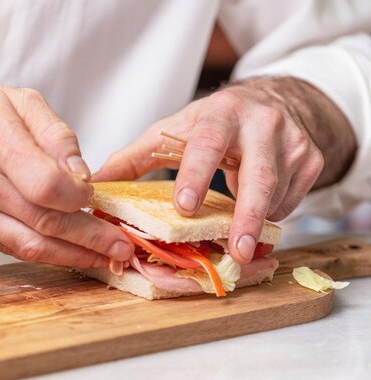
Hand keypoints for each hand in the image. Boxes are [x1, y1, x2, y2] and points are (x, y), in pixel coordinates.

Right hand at [0, 82, 133, 266]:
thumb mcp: (17, 101)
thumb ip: (56, 134)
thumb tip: (82, 174)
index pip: (48, 186)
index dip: (81, 198)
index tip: (96, 196)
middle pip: (46, 223)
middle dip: (92, 239)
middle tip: (123, 247)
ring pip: (32, 246)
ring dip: (75, 256)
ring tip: (108, 259)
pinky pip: (16, 249)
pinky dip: (48, 254)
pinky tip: (73, 253)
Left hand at [94, 77, 355, 263]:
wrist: (267, 103)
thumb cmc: (209, 125)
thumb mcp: (171, 133)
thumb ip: (132, 159)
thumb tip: (92, 185)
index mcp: (219, 114)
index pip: (206, 144)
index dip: (196, 175)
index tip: (184, 207)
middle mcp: (261, 123)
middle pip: (259, 174)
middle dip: (247, 215)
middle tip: (238, 251)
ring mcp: (292, 141)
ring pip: (279, 193)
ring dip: (260, 221)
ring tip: (246, 247)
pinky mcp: (311, 159)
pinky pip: (294, 199)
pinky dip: (274, 214)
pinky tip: (259, 215)